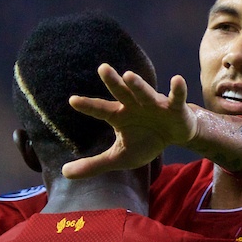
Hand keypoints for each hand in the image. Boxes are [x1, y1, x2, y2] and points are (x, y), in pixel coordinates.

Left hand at [63, 65, 196, 178]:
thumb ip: (93, 164)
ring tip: (128, 76)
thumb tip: (64, 173)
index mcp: (120, 116)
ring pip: (144, 93)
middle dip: (113, 81)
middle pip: (121, 92)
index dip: (89, 106)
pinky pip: (176, 97)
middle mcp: (134, 105)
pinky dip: (177, 89)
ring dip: (138, 85)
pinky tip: (177, 80)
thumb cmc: (145, 142)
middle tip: (102, 68)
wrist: (174, 135)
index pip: (101, 110)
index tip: (73, 100)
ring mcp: (154, 104)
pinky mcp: (174, 107)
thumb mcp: (119, 157)